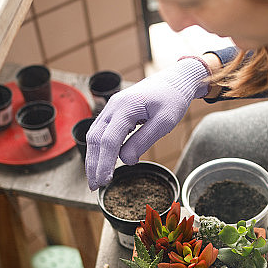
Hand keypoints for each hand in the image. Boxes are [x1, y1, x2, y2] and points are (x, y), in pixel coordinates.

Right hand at [85, 57, 209, 189]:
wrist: (173, 81)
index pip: (109, 140)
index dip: (105, 163)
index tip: (105, 181)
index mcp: (126, 107)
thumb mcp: (164, 122)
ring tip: (96, 179)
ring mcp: (111, 108)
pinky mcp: (113, 112)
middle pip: (96, 139)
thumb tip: (126, 160)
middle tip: (94, 187)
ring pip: (94, 135)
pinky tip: (102, 163)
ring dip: (94, 158)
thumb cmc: (172, 99)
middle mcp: (113, 106)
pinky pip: (101, 131)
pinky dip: (99, 149)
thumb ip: (144, 140)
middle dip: (93, 164)